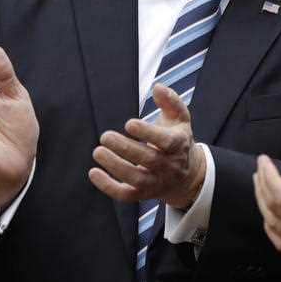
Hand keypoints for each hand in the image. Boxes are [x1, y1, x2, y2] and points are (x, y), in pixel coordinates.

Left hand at [89, 83, 205, 208]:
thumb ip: (170, 101)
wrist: (187, 175)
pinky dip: (108, 186)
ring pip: (135, 178)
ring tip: (97, 151)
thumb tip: (157, 87)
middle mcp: (169, 166)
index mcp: (178, 145)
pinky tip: (93, 172)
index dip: (147, 133)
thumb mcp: (180, 119)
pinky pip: (125, 194)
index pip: (166, 142)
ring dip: (115, 166)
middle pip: (148, 159)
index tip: (129, 123)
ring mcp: (156, 182)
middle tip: (105, 136)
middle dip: (125, 148)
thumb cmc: (178, 140)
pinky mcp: (143, 194)